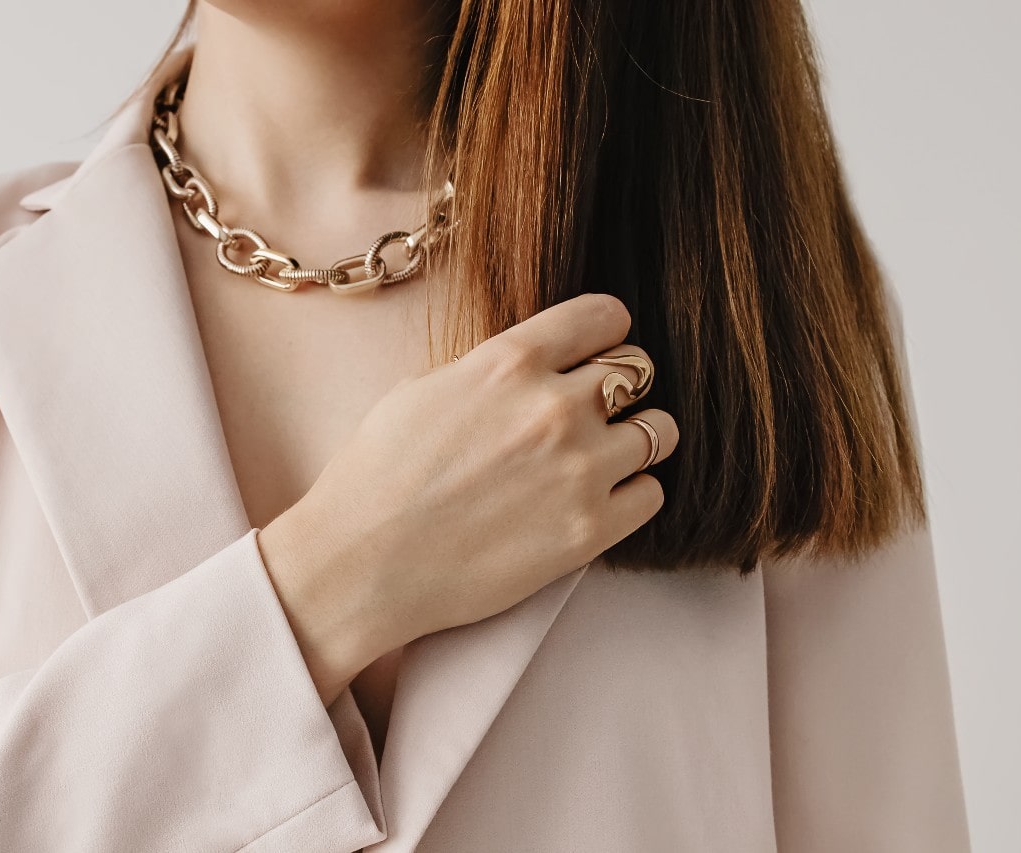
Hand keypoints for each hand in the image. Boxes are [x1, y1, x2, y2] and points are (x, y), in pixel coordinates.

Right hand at [260, 293, 679, 703]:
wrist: (360, 564)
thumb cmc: (376, 477)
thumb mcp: (425, 390)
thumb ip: (491, 371)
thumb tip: (531, 367)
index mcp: (510, 361)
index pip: (605, 315)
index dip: (604, 332)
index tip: (595, 352)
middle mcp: (554, 407)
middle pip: (637, 371)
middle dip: (619, 389)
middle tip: (592, 415)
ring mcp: (579, 469)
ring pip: (659, 431)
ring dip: (635, 441)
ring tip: (600, 461)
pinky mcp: (589, 530)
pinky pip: (652, 494)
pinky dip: (632, 495)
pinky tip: (597, 502)